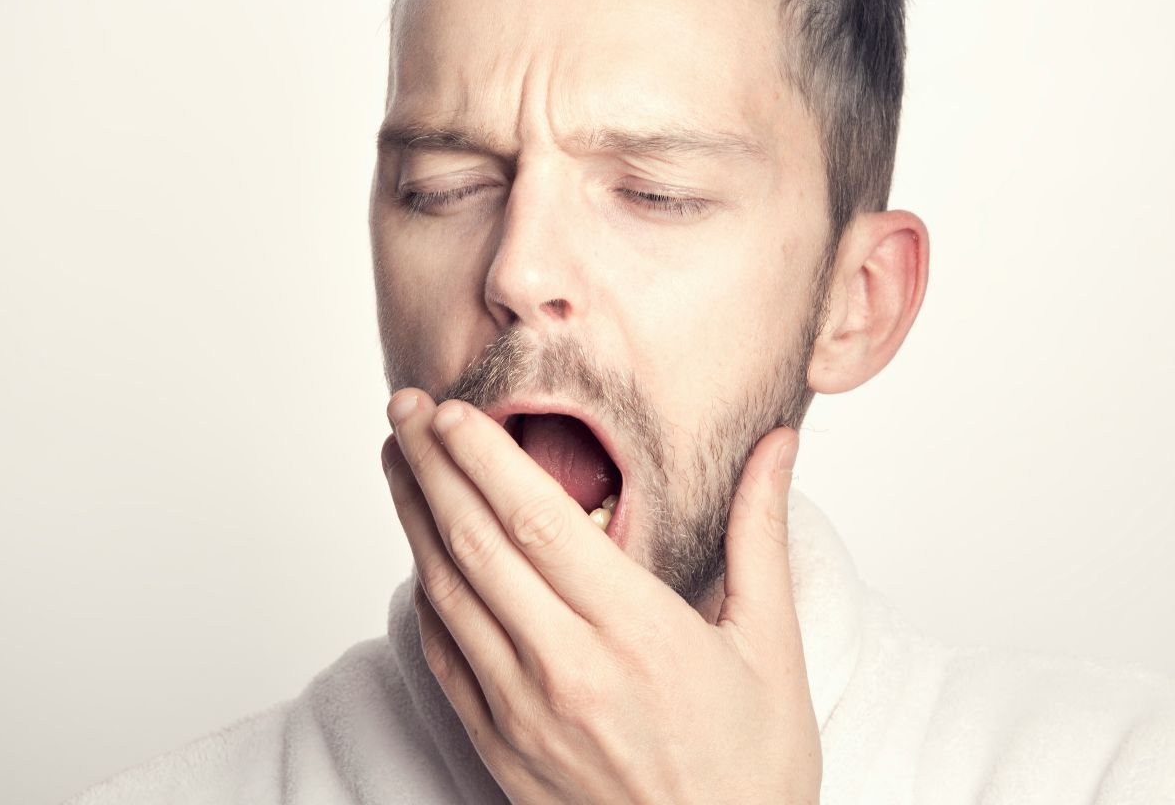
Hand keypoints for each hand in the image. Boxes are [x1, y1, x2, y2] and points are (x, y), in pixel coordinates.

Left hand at [380, 389, 820, 803]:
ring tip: (396, 461)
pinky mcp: (501, 751)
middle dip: (431, 466)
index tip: (452, 409)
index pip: (535, 519)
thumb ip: (759, 535)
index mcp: (635, 631)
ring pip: (448, 595)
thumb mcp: (772, 647)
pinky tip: (419, 557)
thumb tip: (778, 445)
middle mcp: (567, 669)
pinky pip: (446, 658)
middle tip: (403, 407)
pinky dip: (425, 598)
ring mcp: (524, 714)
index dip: (483, 457)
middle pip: (475, 544)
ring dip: (414, 520)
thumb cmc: (753, 772)